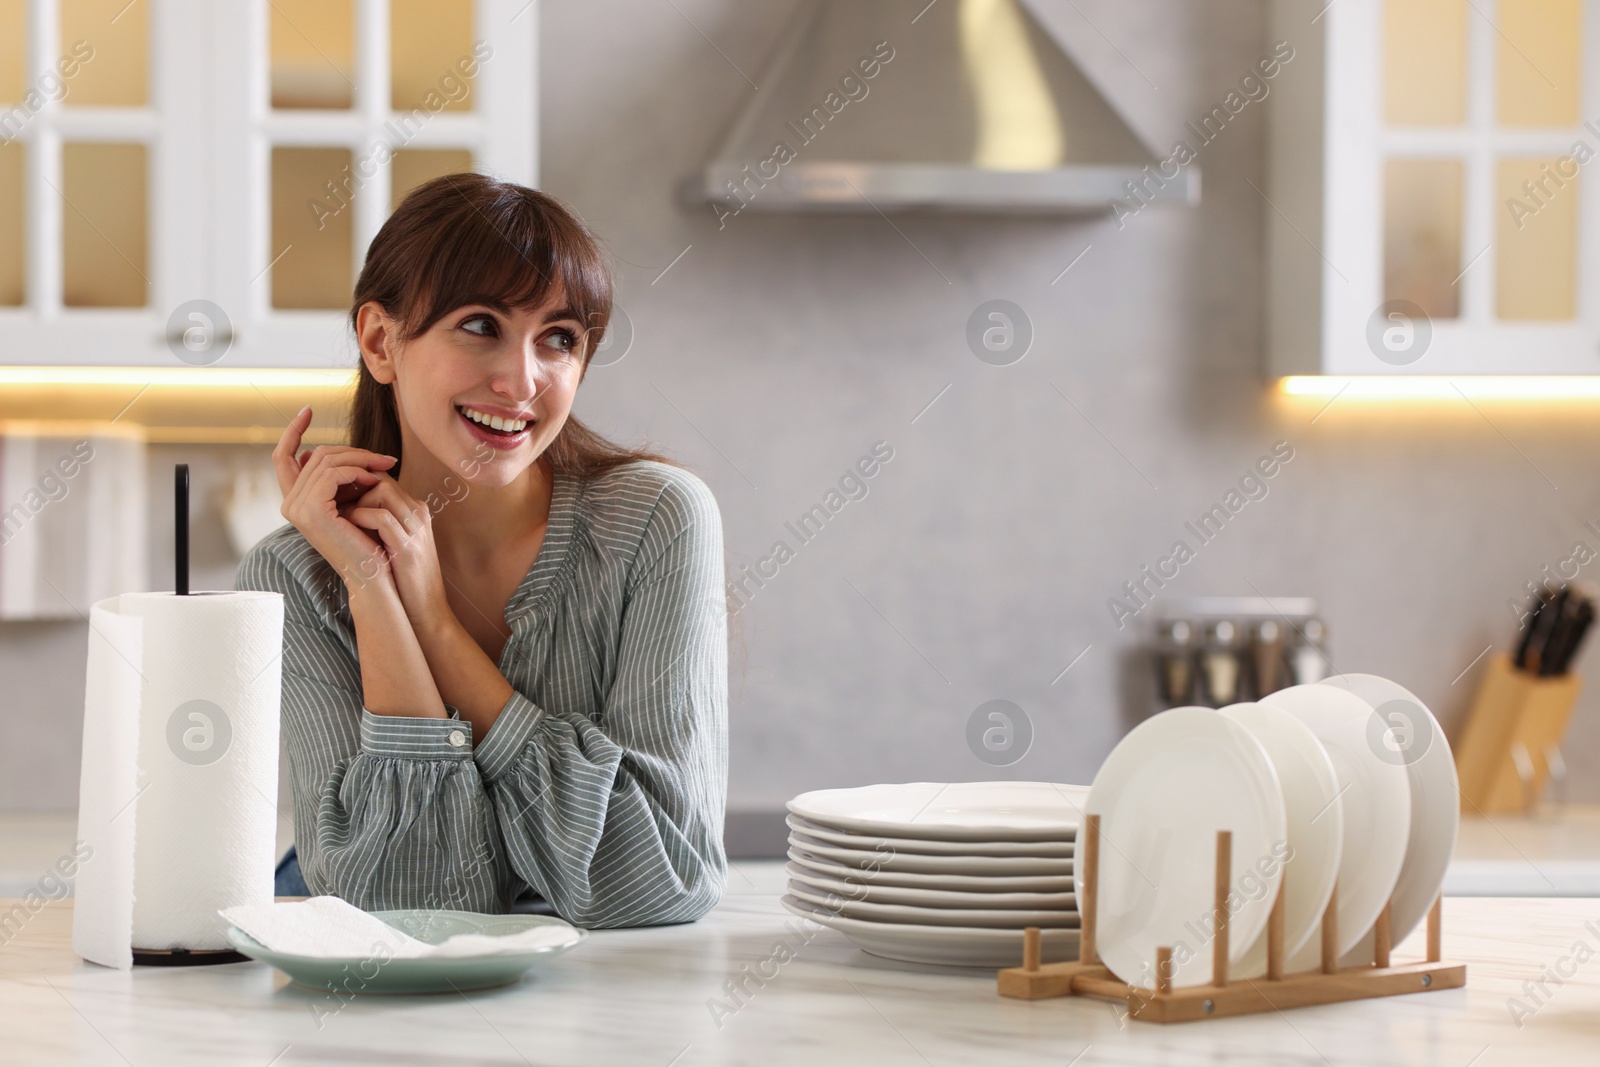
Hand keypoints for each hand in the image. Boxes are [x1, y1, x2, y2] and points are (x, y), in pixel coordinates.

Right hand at [271, 406, 398, 593]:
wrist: (374, 573)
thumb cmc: (369, 538)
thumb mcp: (350, 500)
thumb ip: (336, 478)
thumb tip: (316, 451)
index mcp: (295, 500)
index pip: (283, 456)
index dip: (292, 430)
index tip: (308, 409)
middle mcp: (289, 503)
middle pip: (318, 454)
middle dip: (354, 450)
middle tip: (385, 458)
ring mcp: (296, 507)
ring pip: (328, 459)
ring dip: (362, 460)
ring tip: (386, 469)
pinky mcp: (311, 510)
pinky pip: (334, 473)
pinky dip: (357, 471)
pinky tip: (375, 481)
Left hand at [343, 475, 451, 625]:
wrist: (426, 610)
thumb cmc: (403, 577)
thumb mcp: (391, 540)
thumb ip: (375, 520)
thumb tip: (342, 504)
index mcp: (414, 509)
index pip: (381, 476)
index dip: (354, 481)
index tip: (334, 497)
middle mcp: (418, 512)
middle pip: (381, 477)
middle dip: (350, 487)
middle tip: (332, 504)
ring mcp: (416, 527)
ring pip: (381, 489)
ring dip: (355, 501)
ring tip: (341, 518)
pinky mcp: (408, 546)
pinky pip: (381, 516)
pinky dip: (360, 517)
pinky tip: (348, 527)